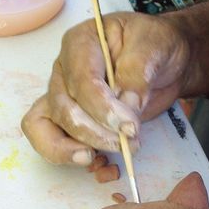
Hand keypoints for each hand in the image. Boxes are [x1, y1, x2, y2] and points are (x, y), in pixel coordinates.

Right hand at [21, 12, 192, 163]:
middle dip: (93, 133)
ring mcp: (64, 96)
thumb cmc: (154, 45)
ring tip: (104, 160)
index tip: (130, 126)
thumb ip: (138, 74)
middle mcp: (64, 70)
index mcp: (80, 43)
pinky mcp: (71, 119)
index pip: (81, 81)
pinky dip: (70, 158)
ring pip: (46, 128)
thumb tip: (127, 107)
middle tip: (127, 143)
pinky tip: (100, 165)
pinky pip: (53, 142)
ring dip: (73, 149)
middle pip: (63, 109)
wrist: (162, 60)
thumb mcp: (153, 46)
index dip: (103, 109)